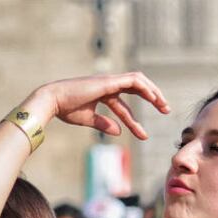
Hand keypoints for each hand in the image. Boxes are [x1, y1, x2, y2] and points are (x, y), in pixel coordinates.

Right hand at [23, 72, 169, 139]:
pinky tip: (154, 98)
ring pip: (138, 81)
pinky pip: (132, 81)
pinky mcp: (108, 81)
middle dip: (153, 98)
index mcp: (102, 94)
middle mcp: (107, 85)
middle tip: (166, 110)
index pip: (124, 106)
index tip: (144, 135)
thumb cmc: (65, 110)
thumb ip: (104, 124)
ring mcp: (108, 81)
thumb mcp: (88, 119)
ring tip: (164, 106)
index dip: (134, 121)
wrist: (52, 101)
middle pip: (136, 88)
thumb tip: (118, 132)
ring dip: (153, 92)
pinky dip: (145, 88)